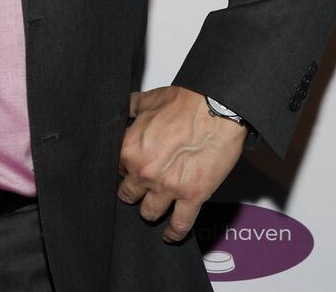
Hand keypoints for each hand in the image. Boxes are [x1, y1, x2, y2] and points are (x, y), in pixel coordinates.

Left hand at [117, 85, 246, 242]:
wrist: (217, 107)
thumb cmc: (187, 101)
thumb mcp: (150, 100)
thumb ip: (132, 108)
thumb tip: (124, 110)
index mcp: (130, 149)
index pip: (117, 171)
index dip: (126, 170)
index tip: (132, 171)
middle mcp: (145, 172)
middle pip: (129, 195)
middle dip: (135, 192)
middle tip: (143, 189)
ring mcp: (168, 187)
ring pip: (149, 213)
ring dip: (151, 210)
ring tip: (155, 208)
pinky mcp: (193, 196)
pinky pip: (179, 225)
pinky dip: (174, 234)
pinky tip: (170, 235)